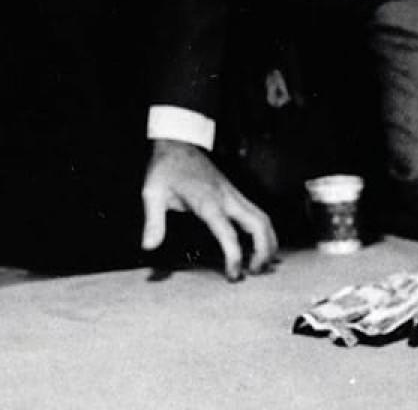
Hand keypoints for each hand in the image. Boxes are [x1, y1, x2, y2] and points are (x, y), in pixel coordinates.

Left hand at [140, 140, 277, 280]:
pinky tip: (258, 247)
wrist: (177, 143)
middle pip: (259, 224)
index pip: (228, 232)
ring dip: (268, 242)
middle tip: (253, 273)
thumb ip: (154, 221)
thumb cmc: (165, 168)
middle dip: (263, 251)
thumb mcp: (153, 192)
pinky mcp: (235, 194)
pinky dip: (263, 232)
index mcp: (207, 200)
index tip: (233, 274)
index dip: (234, 255)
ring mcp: (233, 194)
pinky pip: (257, 214)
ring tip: (259, 265)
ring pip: (263, 218)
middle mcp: (226, 197)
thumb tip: (149, 247)